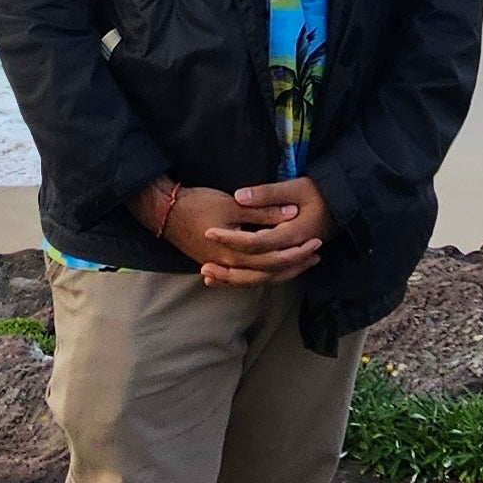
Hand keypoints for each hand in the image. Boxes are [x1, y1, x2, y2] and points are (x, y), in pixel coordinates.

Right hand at [129, 179, 323, 285]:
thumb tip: (292, 214)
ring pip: (257, 278)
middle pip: (269, 273)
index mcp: (236, 253)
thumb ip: (263, 211)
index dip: (297, 253)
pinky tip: (270, 270)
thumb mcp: (233, 204)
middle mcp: (230, 266)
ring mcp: (222, 267)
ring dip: (280, 271)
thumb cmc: (198, 204)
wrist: (165, 211)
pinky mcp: (216, 263)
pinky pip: (243, 276)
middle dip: (294, 264)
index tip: (316, 243)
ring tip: (300, 263)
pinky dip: (260, 274)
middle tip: (316, 255)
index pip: (274, 260)